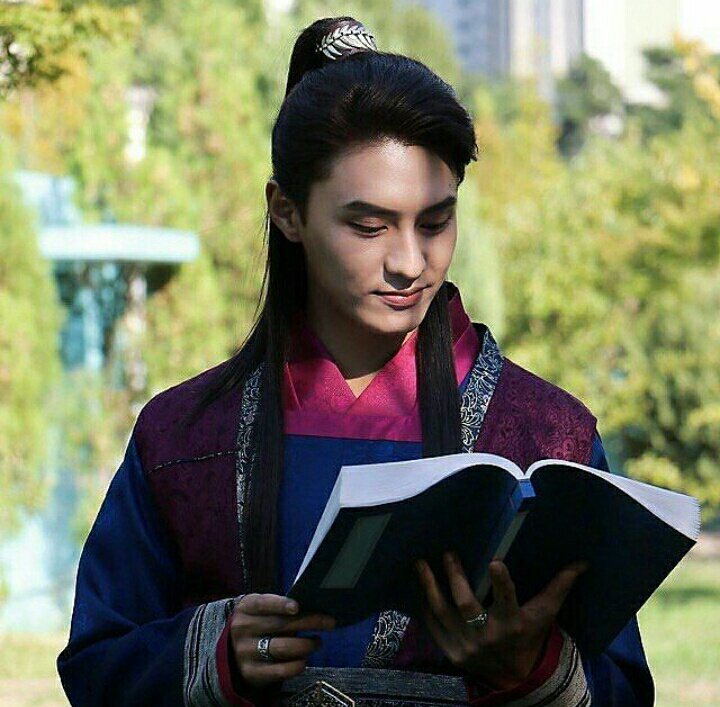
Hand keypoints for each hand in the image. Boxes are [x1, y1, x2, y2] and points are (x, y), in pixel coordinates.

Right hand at [229, 593, 336, 687]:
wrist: (232, 651)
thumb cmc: (257, 623)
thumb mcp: (261, 610)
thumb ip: (280, 606)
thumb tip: (314, 605)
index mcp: (246, 608)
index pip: (263, 603)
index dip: (280, 604)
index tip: (297, 607)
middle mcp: (243, 629)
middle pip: (281, 625)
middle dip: (310, 622)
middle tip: (330, 623)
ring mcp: (245, 652)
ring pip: (282, 648)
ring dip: (306, 644)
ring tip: (317, 642)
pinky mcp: (252, 672)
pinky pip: (280, 670)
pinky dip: (297, 665)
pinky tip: (305, 660)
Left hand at [415, 552, 587, 689]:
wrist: (514, 677)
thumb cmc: (530, 636)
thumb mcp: (545, 614)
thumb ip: (559, 587)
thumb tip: (581, 562)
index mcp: (513, 623)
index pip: (507, 600)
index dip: (501, 582)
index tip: (494, 562)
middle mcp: (488, 635)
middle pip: (466, 604)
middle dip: (456, 578)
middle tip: (448, 553)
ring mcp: (466, 645)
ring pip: (443, 612)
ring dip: (429, 586)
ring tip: (420, 563)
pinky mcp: (451, 652)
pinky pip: (433, 626)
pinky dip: (426, 606)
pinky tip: (419, 587)